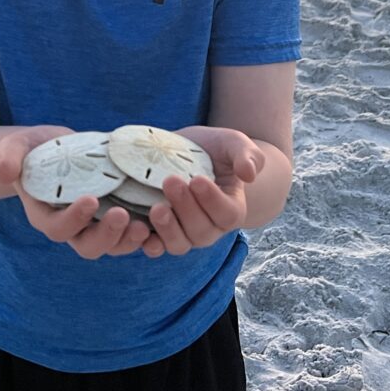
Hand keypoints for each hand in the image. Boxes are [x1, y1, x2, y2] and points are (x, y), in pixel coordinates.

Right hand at [0, 127, 152, 259]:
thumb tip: (5, 172)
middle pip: (88, 246)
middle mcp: (71, 227)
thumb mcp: (16, 146)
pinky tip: (160, 220)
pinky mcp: (113, 216)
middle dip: (107, 236)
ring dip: (130, 240)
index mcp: (45, 215)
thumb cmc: (32, 148)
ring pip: (113, 245)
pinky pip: (129, 234)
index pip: (58, 228)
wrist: (55, 148)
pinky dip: (145, 233)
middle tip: (122, 214)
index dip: (73, 219)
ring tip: (146, 224)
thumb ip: (8, 156)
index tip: (90, 199)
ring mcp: (94, 225)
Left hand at [141, 126, 263, 258]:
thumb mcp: (233, 144)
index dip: (212, 200)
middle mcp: (209, 228)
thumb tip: (249, 174)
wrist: (188, 151)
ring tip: (156, 208)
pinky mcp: (161, 231)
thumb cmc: (215, 149)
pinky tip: (140, 229)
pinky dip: (149, 243)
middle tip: (171, 181)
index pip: (227, 214)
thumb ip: (247, 155)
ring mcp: (184, 233)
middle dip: (185, 208)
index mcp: (231, 209)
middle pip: (201, 231)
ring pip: (179, 244)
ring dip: (167, 229)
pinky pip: (156, 246)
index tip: (197, 179)